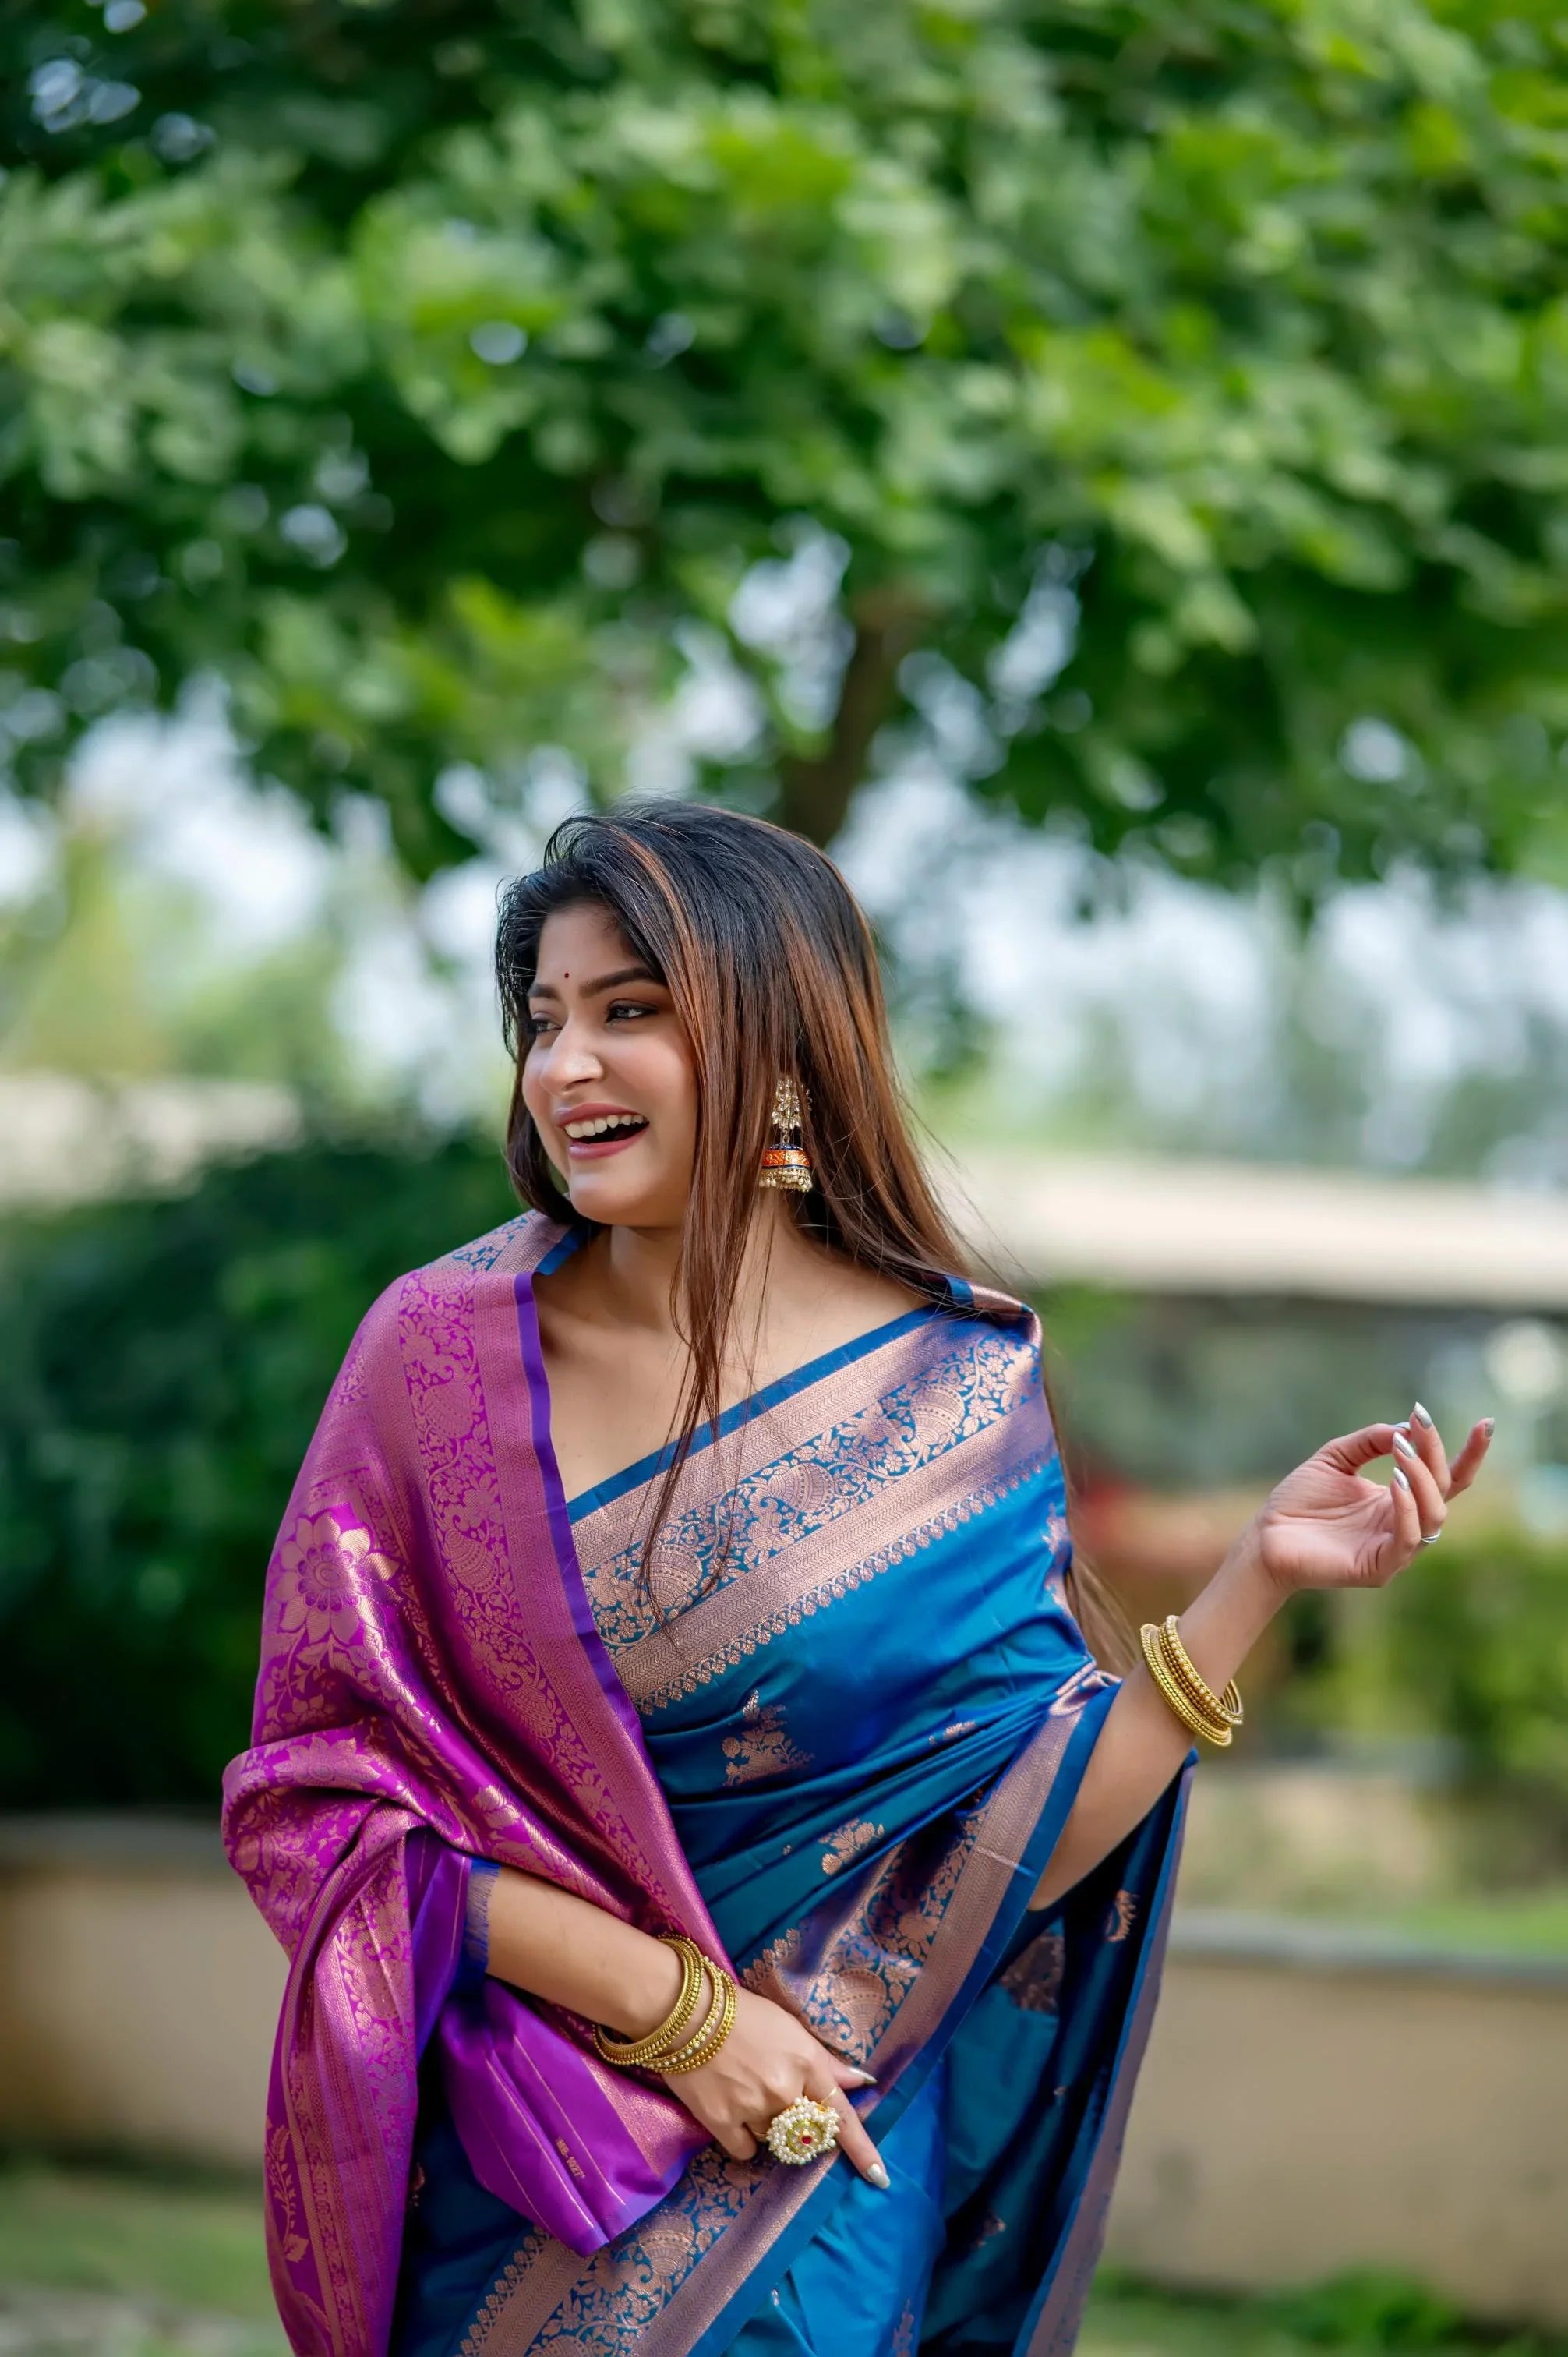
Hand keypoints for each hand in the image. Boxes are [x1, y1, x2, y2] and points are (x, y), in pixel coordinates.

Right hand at [663, 1984, 887, 2186]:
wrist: (686, 2013)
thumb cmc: (743, 2013)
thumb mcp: (790, 2028)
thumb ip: (825, 2061)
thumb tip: (860, 2081)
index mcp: (806, 2062)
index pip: (842, 2113)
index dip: (862, 2149)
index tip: (880, 2177)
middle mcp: (785, 2090)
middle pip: (806, 2132)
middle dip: (797, 2123)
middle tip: (772, 2096)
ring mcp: (753, 2108)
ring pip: (774, 2140)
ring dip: (766, 2126)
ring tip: (744, 2092)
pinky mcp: (722, 2122)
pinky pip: (746, 2151)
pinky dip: (742, 2138)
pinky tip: (730, 2111)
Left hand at [1246, 1404, 1492, 1596]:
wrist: (1265, 1537)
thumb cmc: (1298, 1501)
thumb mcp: (1336, 1458)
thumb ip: (1370, 1440)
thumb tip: (1405, 1428)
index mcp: (1400, 1500)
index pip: (1448, 1479)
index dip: (1469, 1454)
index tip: (1485, 1423)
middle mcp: (1404, 1524)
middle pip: (1443, 1492)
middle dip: (1435, 1456)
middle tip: (1416, 1428)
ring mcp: (1394, 1549)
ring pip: (1433, 1517)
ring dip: (1423, 1481)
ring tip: (1402, 1454)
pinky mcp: (1379, 1568)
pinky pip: (1408, 1541)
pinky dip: (1408, 1510)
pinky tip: (1396, 1483)